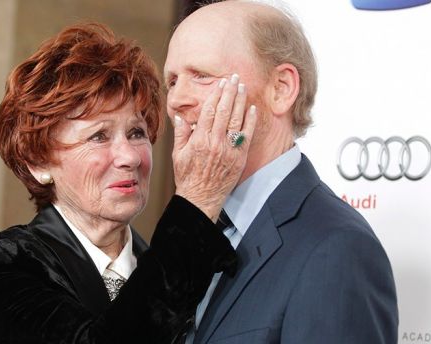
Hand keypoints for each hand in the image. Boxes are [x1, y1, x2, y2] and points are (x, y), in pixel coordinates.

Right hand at [172, 74, 256, 220]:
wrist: (201, 198)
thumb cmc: (188, 177)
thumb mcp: (178, 154)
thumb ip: (181, 134)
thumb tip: (181, 116)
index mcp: (199, 140)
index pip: (209, 110)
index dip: (216, 94)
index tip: (220, 83)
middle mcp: (215, 143)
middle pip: (224, 111)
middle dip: (230, 92)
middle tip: (234, 78)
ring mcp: (229, 150)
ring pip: (236, 120)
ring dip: (240, 101)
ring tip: (243, 87)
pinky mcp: (239, 158)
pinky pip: (246, 135)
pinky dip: (250, 121)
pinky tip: (252, 108)